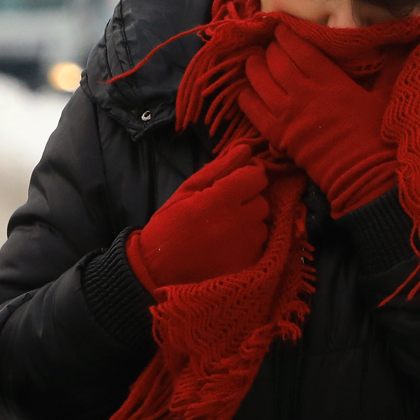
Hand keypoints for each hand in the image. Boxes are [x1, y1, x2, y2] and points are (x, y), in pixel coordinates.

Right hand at [127, 143, 269, 290]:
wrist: (157, 269)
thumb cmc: (169, 225)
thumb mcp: (188, 190)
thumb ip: (219, 169)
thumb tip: (245, 149)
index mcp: (222, 199)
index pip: (256, 176)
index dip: (246, 176)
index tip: (233, 183)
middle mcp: (240, 222)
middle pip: (262, 201)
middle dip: (247, 201)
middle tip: (224, 209)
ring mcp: (246, 247)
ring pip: (262, 225)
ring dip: (249, 224)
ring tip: (225, 230)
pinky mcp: (248, 265)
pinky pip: (259, 247)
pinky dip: (247, 245)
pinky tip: (227, 247)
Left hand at [238, 25, 396, 216]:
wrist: (366, 178)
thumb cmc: (380, 138)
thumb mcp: (388, 97)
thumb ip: (390, 67)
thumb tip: (399, 42)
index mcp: (331, 80)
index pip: (299, 48)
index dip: (287, 34)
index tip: (282, 27)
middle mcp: (304, 93)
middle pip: (276, 61)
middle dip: (270, 49)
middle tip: (270, 45)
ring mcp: (288, 115)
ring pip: (260, 81)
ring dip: (254, 68)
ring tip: (254, 61)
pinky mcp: (279, 137)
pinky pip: (253, 111)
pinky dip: (246, 98)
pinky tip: (245, 90)